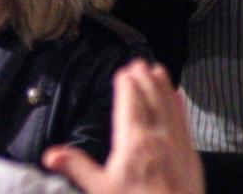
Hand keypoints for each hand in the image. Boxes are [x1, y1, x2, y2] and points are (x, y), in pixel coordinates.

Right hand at [42, 61, 202, 193]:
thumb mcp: (101, 189)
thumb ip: (77, 167)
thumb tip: (52, 155)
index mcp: (134, 143)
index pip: (130, 105)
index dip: (127, 86)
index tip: (124, 71)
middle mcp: (158, 139)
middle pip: (152, 101)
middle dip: (145, 80)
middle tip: (141, 62)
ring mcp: (176, 146)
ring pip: (170, 108)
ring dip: (164, 87)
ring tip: (160, 71)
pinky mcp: (190, 156)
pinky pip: (184, 123)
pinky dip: (181, 107)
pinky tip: (180, 99)